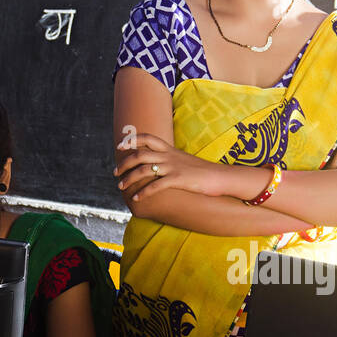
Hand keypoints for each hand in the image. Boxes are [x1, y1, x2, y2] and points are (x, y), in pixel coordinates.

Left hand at [114, 132, 229, 201]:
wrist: (220, 176)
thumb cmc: (202, 171)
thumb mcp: (183, 161)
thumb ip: (170, 160)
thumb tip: (157, 166)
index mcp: (169, 149)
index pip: (147, 137)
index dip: (131, 140)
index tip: (120, 146)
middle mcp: (169, 156)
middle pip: (140, 154)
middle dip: (124, 163)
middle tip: (116, 173)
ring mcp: (173, 167)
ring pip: (144, 169)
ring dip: (129, 178)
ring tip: (121, 186)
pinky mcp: (178, 179)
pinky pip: (156, 185)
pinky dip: (144, 192)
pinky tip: (137, 198)